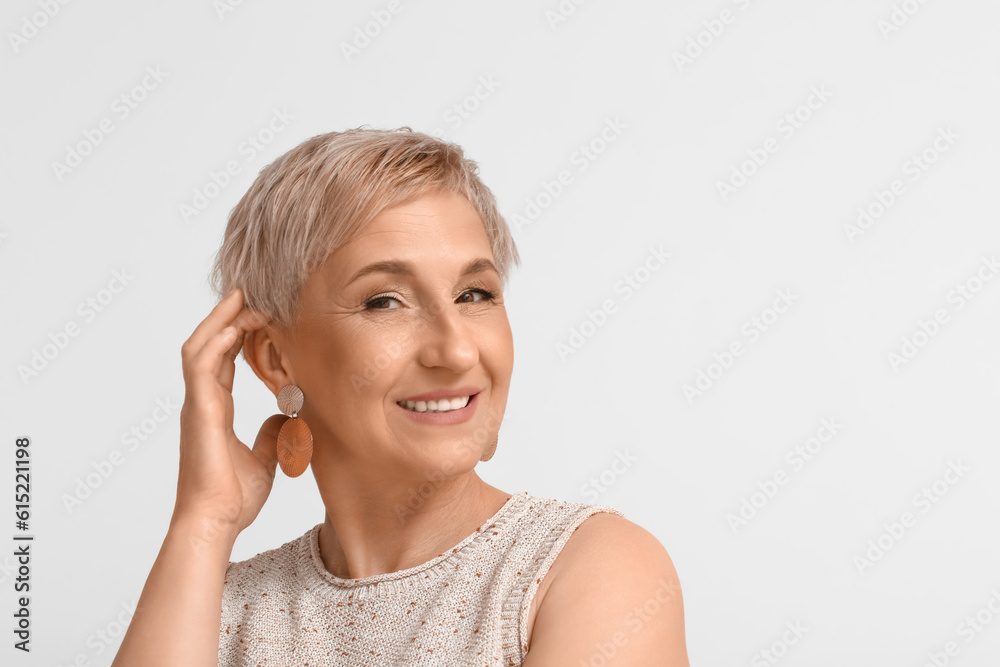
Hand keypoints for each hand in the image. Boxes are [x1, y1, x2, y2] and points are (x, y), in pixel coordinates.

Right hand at [172, 287, 279, 542]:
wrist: (214, 522)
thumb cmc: (233, 499)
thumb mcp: (264, 459)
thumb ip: (271, 434)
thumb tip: (285, 415)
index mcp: (215, 411)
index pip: (223, 361)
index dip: (237, 336)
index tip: (257, 314)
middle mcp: (203, 403)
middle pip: (210, 346)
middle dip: (226, 316)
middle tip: (247, 291)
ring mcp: (197, 405)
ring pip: (201, 347)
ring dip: (221, 320)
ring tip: (243, 296)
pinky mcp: (199, 411)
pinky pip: (202, 364)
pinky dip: (218, 340)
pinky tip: (237, 325)